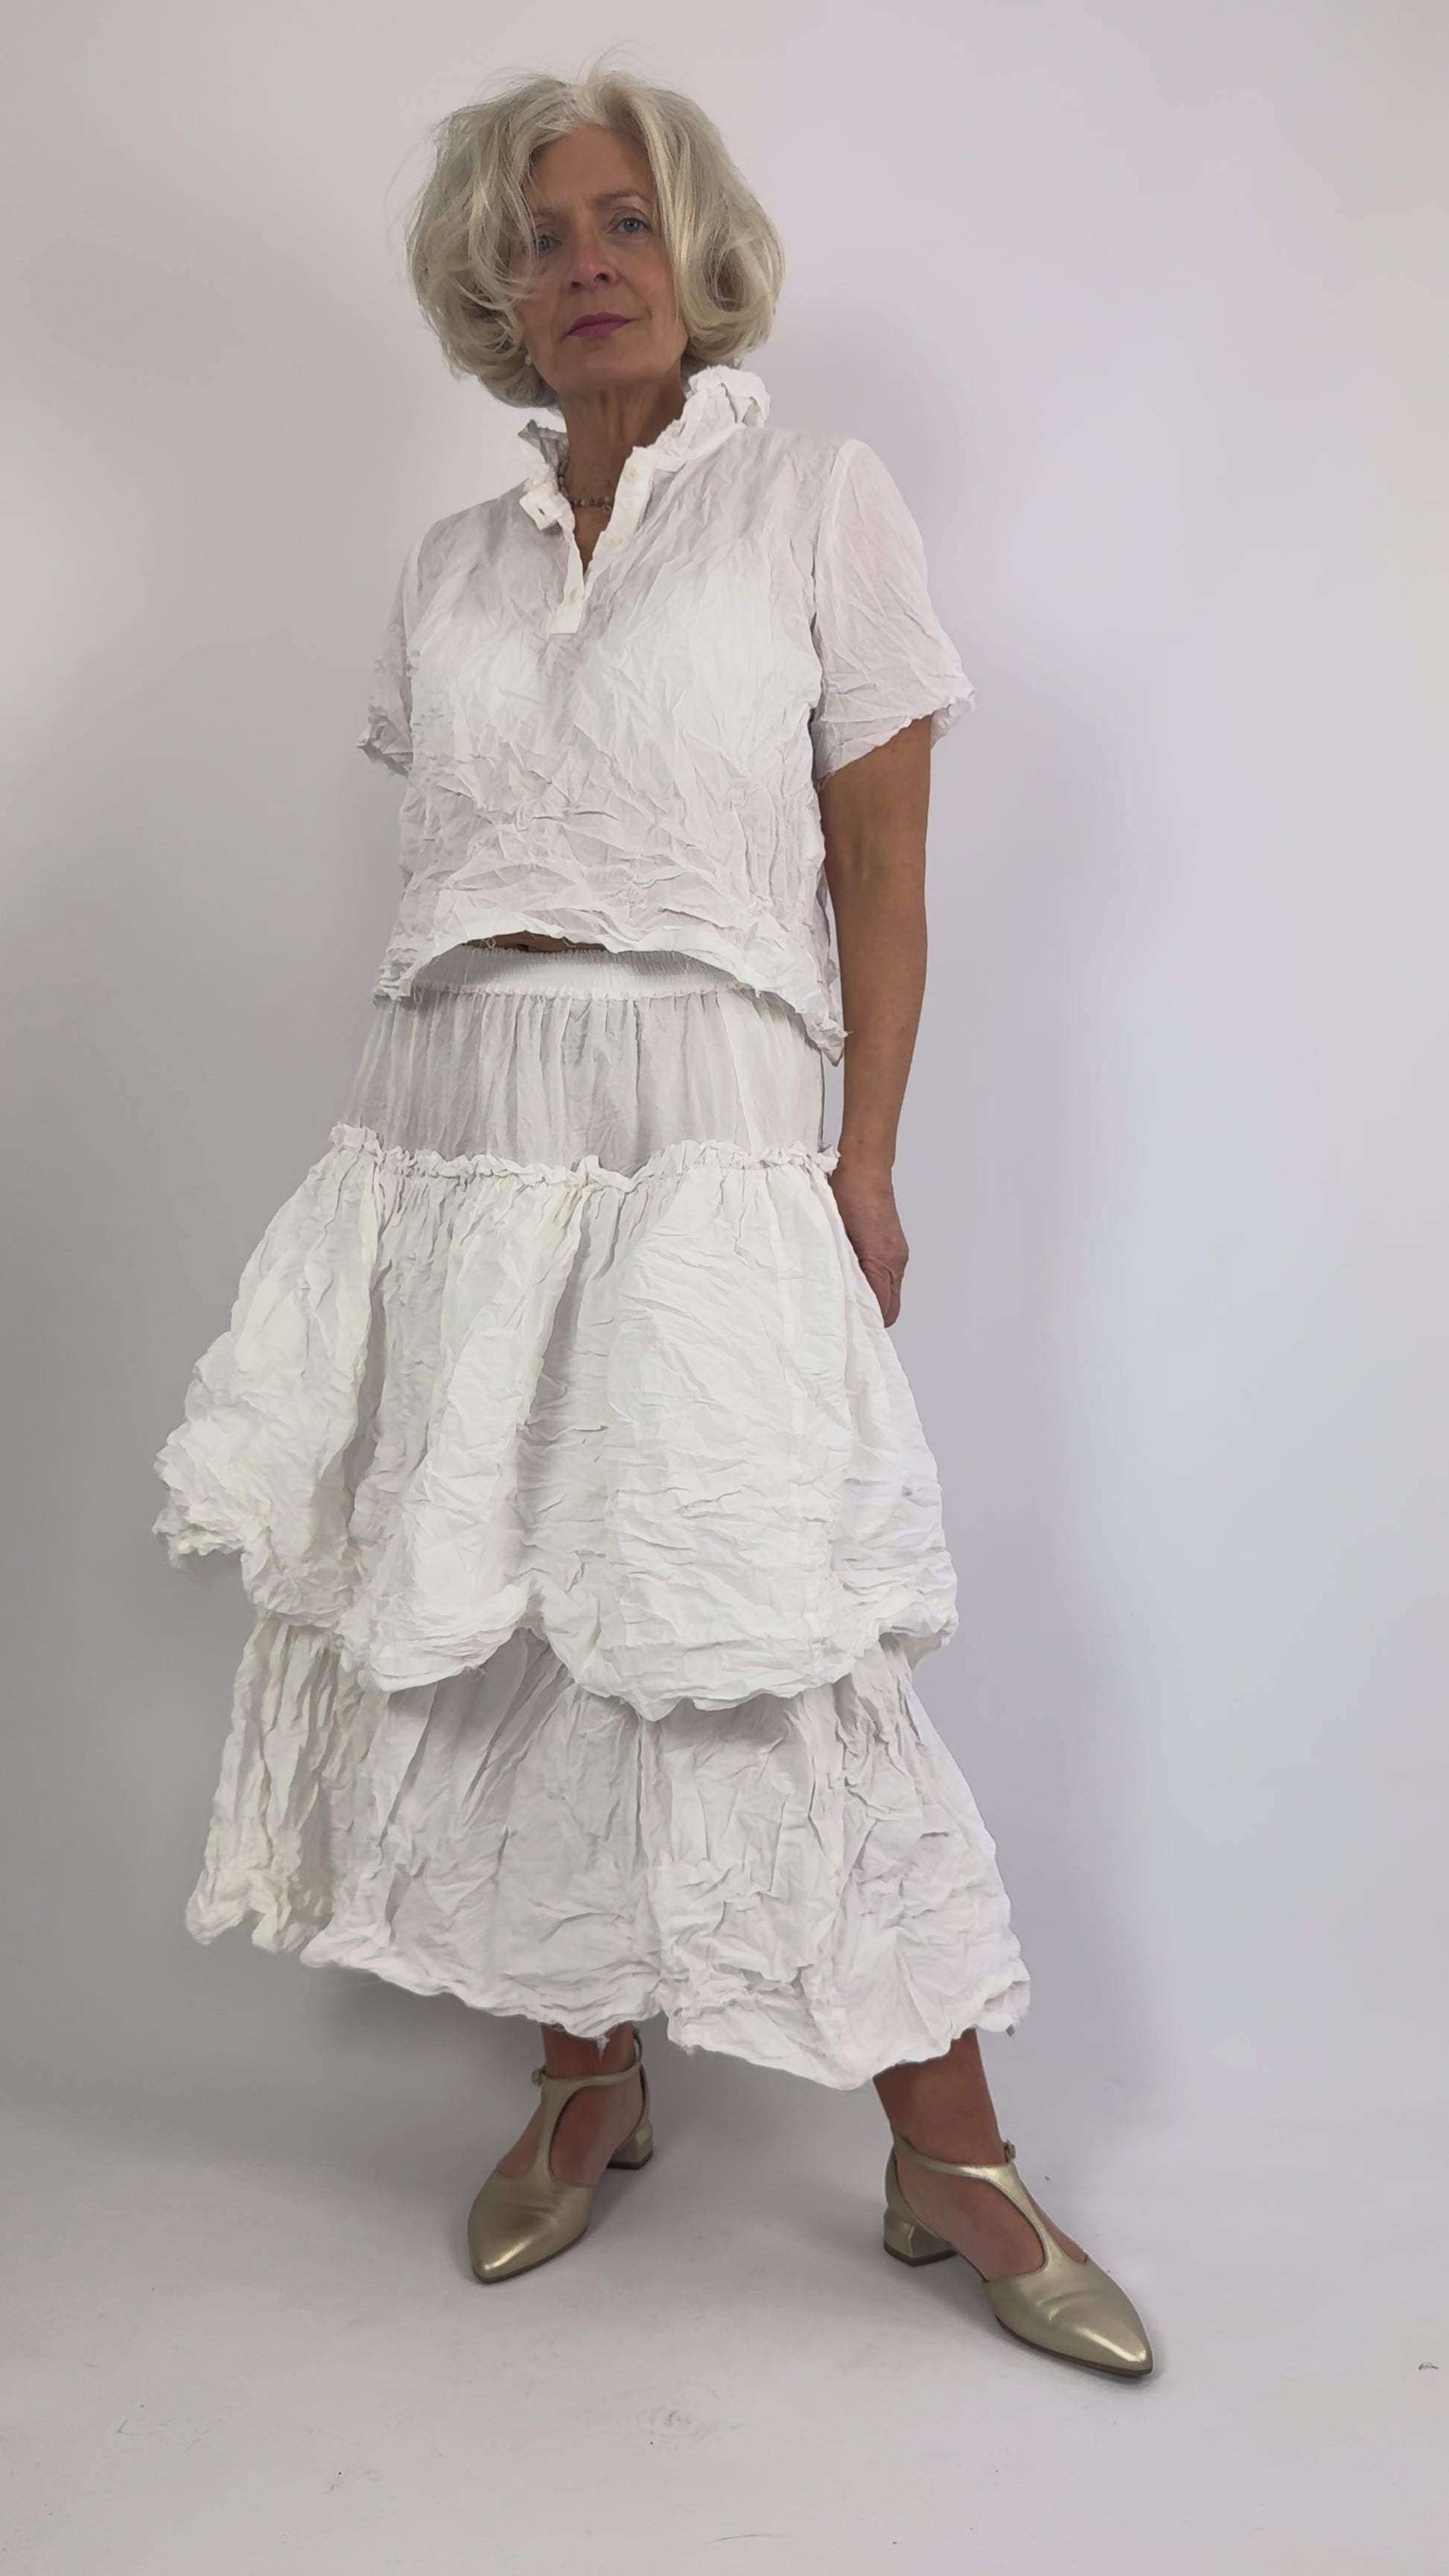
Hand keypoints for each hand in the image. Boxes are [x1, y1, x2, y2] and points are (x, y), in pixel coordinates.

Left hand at [830, 1158, 908, 1325]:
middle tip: (841, 1315)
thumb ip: (843, 1272)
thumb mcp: (839, 1238)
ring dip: (866, 1294)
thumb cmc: (850, 1196)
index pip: (885, 1312)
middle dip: (867, 1313)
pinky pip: (883, 1274)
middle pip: (888, 1306)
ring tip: (843, 1291)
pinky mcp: (891, 1245)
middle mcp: (895, 1261)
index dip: (867, 1323)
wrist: (863, 1169)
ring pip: (885, 1290)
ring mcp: (895, 1253)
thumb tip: (839, 1299)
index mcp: (885, 1263)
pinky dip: (869, 1279)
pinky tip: (849, 1272)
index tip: (847, 1327)